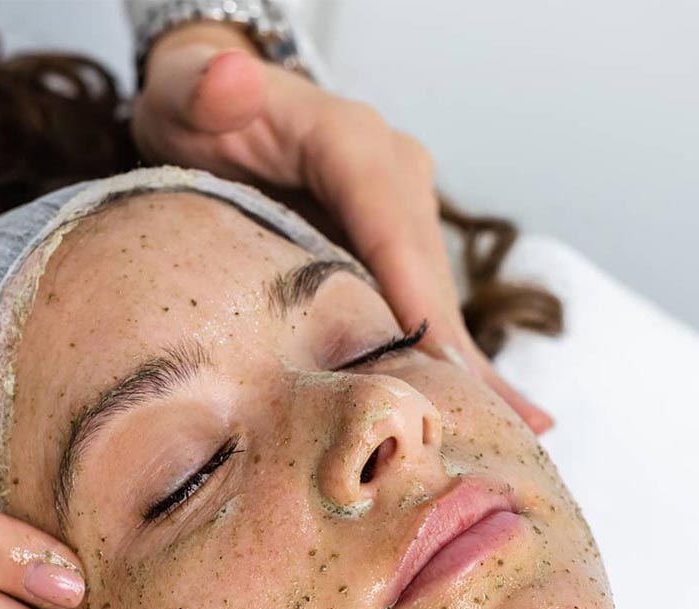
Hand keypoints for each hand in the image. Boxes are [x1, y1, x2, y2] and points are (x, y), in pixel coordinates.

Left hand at [131, 25, 553, 433]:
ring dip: (466, 372)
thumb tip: (227, 80)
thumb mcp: (185, 93)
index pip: (390, 220)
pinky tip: (514, 412)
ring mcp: (402, 222)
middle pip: (427, 277)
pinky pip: (432, 315)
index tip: (435, 360)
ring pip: (438, 304)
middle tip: (475, 431)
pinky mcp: (396, 257)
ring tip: (507, 437)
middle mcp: (395, 182)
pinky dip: (465, 366)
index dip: (415, 293)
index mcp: (351, 144)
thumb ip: (204, 91)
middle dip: (450, 355)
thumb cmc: (198, 109)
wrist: (212, 112)